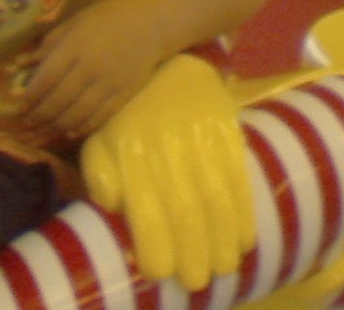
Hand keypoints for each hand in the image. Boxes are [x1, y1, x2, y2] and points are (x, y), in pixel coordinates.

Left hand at [22, 0, 164, 139]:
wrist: (150, 23)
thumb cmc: (107, 18)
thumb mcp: (74, 22)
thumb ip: (50, 44)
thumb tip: (25, 64)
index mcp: (74, 46)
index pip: (47, 78)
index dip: (31, 96)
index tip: (19, 107)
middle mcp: (89, 67)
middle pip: (60, 99)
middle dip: (41, 115)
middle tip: (27, 125)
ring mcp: (109, 82)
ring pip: (79, 112)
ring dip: (59, 125)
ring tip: (45, 131)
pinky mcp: (125, 93)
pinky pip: (101, 115)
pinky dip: (84, 127)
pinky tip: (71, 132)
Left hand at [80, 54, 253, 291]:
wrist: (166, 63)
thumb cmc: (127, 112)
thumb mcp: (100, 135)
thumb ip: (99, 170)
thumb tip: (111, 204)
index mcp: (130, 151)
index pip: (143, 203)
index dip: (153, 241)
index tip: (159, 272)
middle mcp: (165, 147)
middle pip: (183, 207)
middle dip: (192, 250)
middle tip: (198, 281)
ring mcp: (199, 138)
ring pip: (214, 196)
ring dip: (221, 237)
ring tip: (223, 268)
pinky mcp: (226, 131)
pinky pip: (238, 176)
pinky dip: (243, 211)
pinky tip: (244, 240)